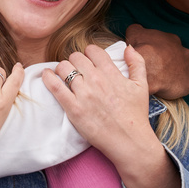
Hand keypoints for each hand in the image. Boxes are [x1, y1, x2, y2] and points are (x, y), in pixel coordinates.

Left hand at [42, 44, 179, 187]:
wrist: (129, 141)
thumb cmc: (136, 115)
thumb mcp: (142, 86)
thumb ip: (137, 63)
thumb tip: (128, 47)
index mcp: (111, 73)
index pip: (93, 50)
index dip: (89, 53)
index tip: (88, 61)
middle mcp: (96, 80)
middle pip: (76, 57)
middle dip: (75, 61)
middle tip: (76, 70)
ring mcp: (84, 94)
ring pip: (63, 68)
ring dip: (62, 69)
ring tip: (63, 75)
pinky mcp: (73, 108)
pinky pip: (55, 86)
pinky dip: (48, 78)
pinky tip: (46, 75)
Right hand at [125, 23, 188, 97]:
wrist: (147, 71)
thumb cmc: (142, 51)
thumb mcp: (135, 33)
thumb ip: (137, 29)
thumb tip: (137, 29)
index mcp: (173, 40)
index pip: (167, 45)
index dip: (158, 51)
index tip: (151, 56)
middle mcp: (184, 53)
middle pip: (177, 58)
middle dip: (168, 62)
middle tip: (156, 69)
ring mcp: (188, 69)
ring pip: (181, 71)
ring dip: (173, 74)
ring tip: (160, 79)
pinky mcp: (188, 83)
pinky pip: (182, 85)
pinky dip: (175, 87)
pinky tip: (166, 87)